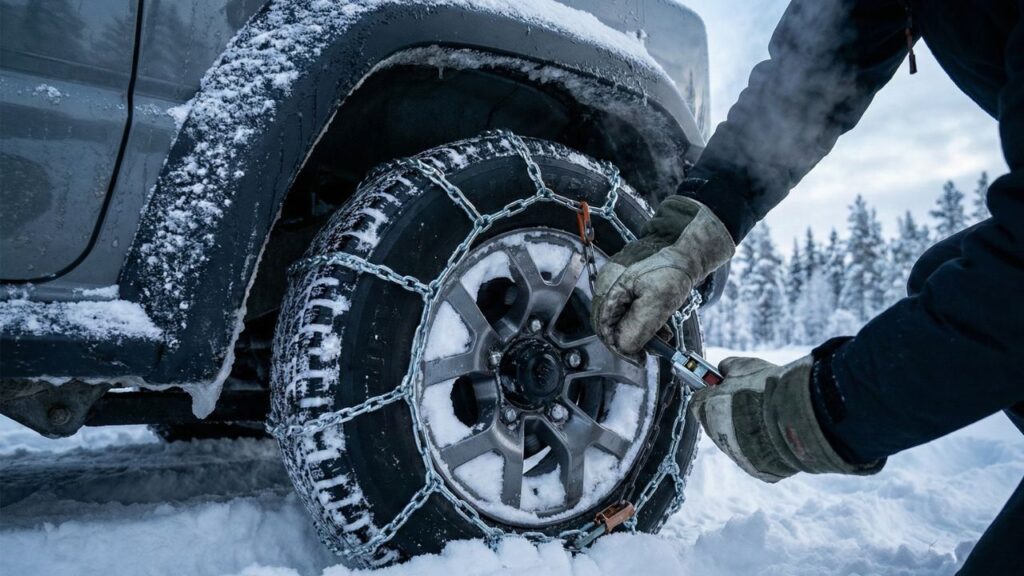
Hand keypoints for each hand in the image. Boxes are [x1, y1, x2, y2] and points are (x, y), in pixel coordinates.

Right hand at [591, 195, 733, 355]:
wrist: (687, 241)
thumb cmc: (672, 266)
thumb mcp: (656, 302)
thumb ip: (636, 328)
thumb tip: (625, 347)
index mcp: (608, 288)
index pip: (603, 329)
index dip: (620, 348)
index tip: (638, 359)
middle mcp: (609, 285)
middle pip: (611, 324)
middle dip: (630, 339)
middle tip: (651, 350)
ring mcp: (620, 281)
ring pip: (623, 317)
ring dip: (641, 330)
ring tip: (661, 337)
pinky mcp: (632, 280)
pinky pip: (633, 306)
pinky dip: (645, 318)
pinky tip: (661, 324)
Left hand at [689, 355, 883, 482]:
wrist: (796, 415)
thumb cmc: (766, 389)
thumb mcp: (743, 367)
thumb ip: (727, 367)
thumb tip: (723, 369)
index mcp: (707, 410)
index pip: (699, 401)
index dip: (712, 392)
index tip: (725, 386)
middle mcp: (717, 437)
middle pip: (717, 423)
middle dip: (730, 412)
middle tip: (752, 400)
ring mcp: (736, 455)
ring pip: (737, 441)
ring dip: (748, 430)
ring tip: (769, 417)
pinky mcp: (757, 470)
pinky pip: (757, 456)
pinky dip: (764, 446)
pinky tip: (777, 433)